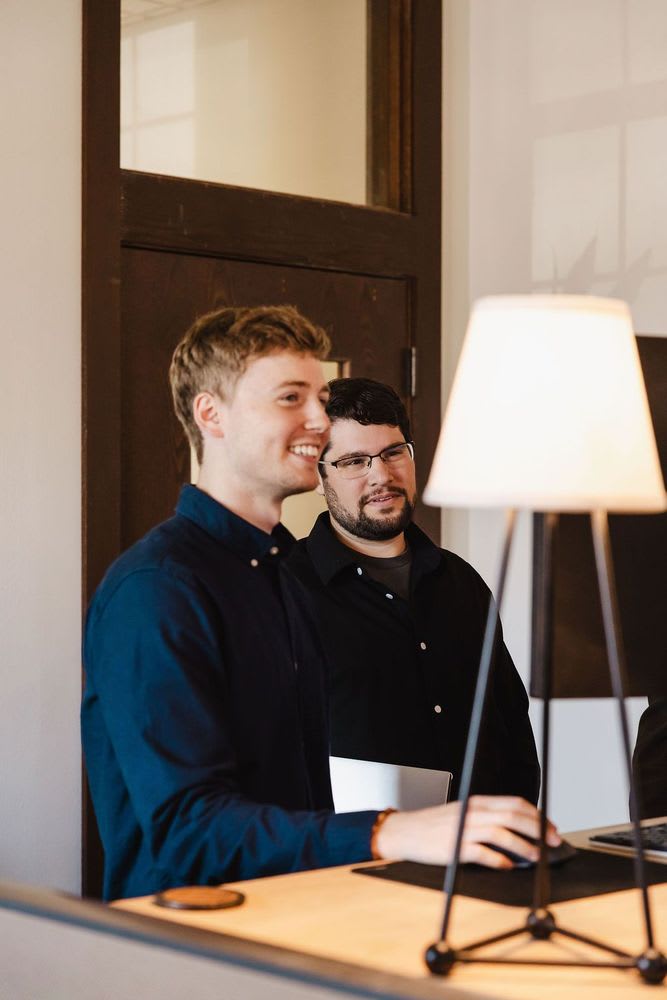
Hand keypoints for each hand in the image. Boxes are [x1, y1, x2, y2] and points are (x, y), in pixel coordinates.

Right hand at [374, 795, 559, 868]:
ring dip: (524, 846)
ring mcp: (464, 829)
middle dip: (538, 830)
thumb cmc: (434, 826)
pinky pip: (483, 853)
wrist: (405, 832)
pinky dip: (499, 860)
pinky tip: (508, 866)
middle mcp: (473, 813)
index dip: (537, 816)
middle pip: (513, 816)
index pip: (514, 803)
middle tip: (552, 843)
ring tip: (536, 856)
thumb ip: (487, 818)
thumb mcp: (463, 814)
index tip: (551, 828)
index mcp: (477, 802)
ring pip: (502, 833)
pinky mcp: (455, 848)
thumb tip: (519, 831)